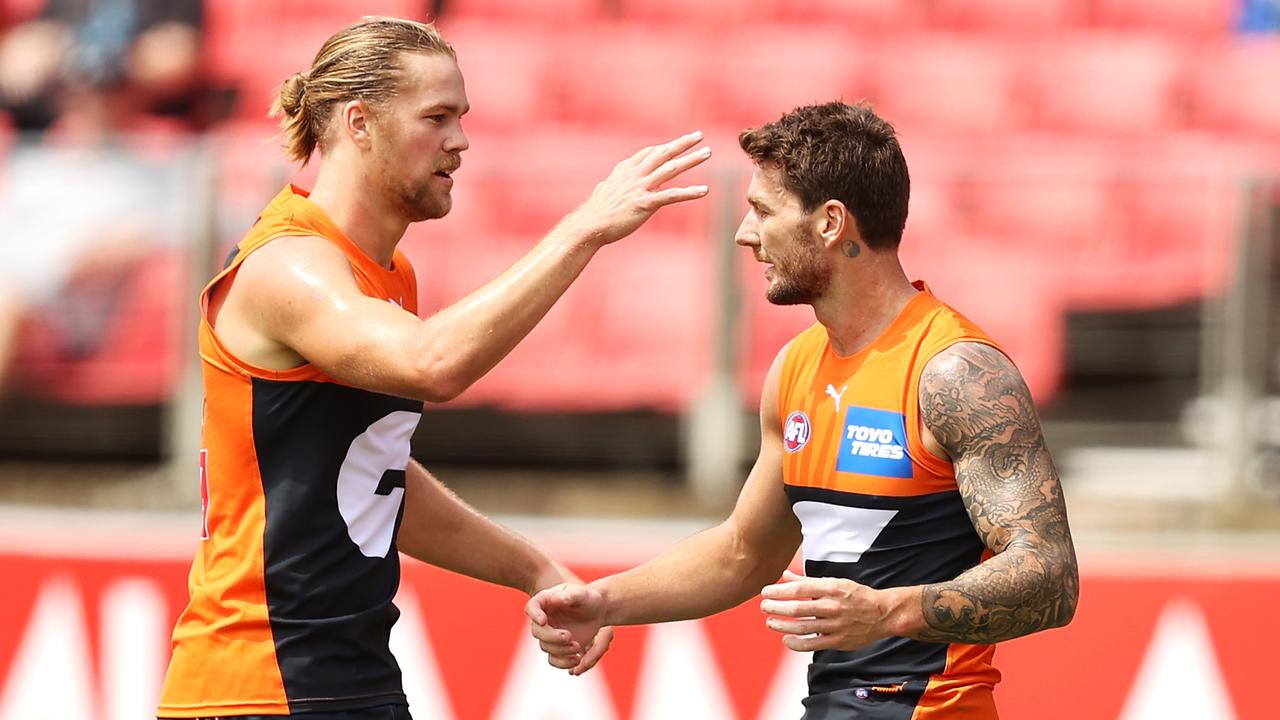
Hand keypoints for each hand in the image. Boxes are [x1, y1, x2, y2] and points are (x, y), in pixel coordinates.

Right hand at [526, 582, 612, 674]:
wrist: (597, 611)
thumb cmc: (588, 598)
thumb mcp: (582, 594)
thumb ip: (569, 595)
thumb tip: (556, 599)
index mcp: (545, 601)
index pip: (532, 606)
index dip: (534, 615)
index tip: (543, 621)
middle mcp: (544, 619)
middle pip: (537, 631)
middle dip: (551, 637)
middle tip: (569, 637)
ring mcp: (549, 634)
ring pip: (546, 647)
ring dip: (561, 650)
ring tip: (578, 647)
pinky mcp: (558, 648)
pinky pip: (553, 660)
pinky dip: (563, 663)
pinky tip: (577, 659)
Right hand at [564, 131, 710, 246]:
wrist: (589, 225)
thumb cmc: (595, 212)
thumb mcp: (603, 192)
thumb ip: (609, 185)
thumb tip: (604, 186)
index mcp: (625, 170)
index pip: (649, 152)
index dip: (665, 146)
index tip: (678, 142)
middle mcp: (635, 174)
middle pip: (663, 153)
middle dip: (682, 143)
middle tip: (699, 136)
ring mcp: (641, 187)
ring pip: (671, 168)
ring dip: (691, 159)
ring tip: (707, 153)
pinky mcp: (646, 203)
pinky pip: (672, 195)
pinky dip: (690, 192)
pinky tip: (704, 190)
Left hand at [760, 570, 897, 651]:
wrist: (882, 613)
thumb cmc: (855, 595)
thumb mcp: (834, 582)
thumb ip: (808, 581)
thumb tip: (785, 574)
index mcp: (831, 588)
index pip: (798, 588)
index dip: (778, 590)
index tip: (765, 592)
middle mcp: (832, 606)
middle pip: (797, 608)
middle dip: (776, 607)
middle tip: (764, 606)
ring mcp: (835, 625)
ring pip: (802, 627)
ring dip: (781, 625)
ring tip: (770, 622)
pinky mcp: (838, 641)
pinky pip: (812, 644)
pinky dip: (796, 643)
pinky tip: (785, 639)